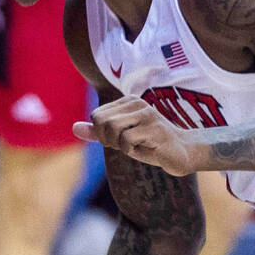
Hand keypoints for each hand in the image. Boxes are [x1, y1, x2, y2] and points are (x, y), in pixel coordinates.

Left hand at [74, 96, 197, 176]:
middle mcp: (138, 102)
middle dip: (108, 140)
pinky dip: (130, 151)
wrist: (180, 153)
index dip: (102, 134)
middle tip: (126, 145)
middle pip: (102, 121)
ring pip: (113, 128)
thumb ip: (98, 132)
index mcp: (129, 101)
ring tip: (134, 146)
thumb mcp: (120, 138)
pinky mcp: (155, 128)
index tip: (119, 140)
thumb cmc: (149, 144)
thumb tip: (74, 128)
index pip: (97, 116)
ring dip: (119, 145)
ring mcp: (148, 114)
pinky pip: (126, 140)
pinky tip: (145, 149)